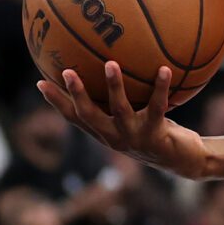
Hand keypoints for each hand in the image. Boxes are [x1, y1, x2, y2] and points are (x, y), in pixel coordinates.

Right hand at [38, 61, 205, 177]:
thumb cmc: (156, 132)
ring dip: (114, 86)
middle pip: (89, 116)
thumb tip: (110, 64)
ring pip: (120, 110)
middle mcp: (115, 137)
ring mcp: (134, 138)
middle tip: (67, 71)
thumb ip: (121, 100)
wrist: (183, 161)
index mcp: (105, 133)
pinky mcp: (156, 136)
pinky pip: (158, 107)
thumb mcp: (134, 117)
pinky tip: (164, 69)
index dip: (57, 102)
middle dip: (76, 94)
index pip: (75, 117)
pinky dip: (161, 88)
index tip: (40, 82)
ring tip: (111, 63)